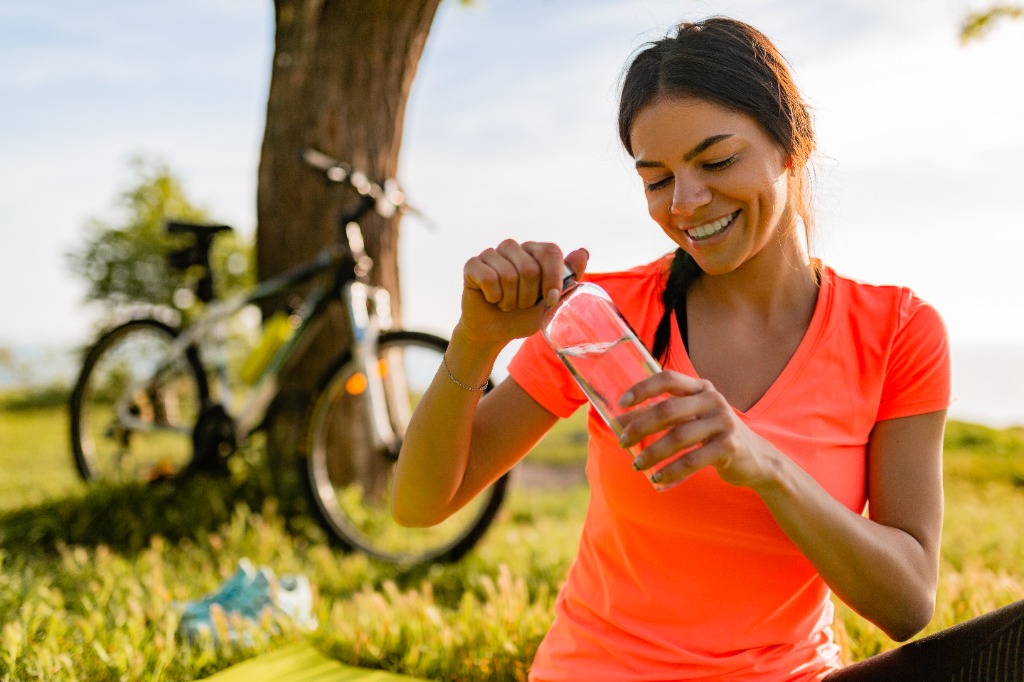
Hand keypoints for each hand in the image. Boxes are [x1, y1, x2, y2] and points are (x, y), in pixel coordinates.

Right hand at [457, 239, 588, 345]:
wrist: (494, 333)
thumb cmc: (524, 316)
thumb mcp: (551, 302)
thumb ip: (567, 278)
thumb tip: (583, 252)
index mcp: (535, 251)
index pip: (551, 251)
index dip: (553, 277)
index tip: (550, 300)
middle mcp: (514, 247)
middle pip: (530, 268)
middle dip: (528, 297)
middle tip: (521, 305)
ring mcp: (492, 254)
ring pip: (509, 275)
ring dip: (510, 299)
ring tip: (506, 303)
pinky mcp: (473, 265)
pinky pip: (488, 278)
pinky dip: (494, 297)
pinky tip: (491, 299)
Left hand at [617, 372, 777, 489]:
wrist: (757, 458)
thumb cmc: (713, 435)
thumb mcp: (693, 417)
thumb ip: (666, 414)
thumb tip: (621, 422)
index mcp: (701, 387)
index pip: (668, 378)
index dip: (642, 388)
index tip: (621, 403)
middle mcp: (713, 400)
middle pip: (668, 410)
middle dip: (639, 427)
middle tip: (622, 442)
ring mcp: (723, 422)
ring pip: (678, 437)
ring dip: (652, 453)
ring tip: (636, 465)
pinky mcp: (729, 446)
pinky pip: (692, 460)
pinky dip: (671, 471)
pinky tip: (657, 478)